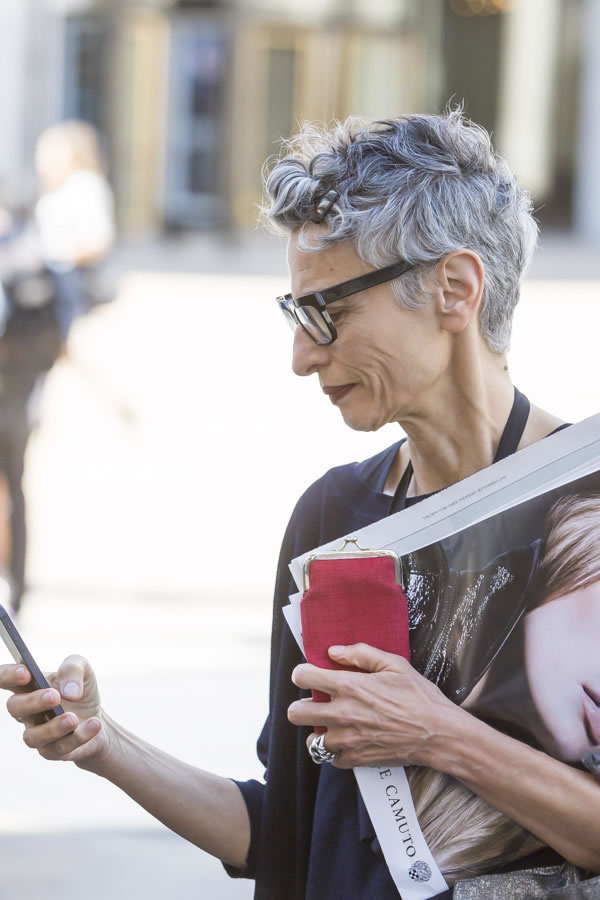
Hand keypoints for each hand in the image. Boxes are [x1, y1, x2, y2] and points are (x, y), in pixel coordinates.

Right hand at [0, 656, 108, 767]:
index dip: (8, 675)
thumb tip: (69, 691)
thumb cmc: (82, 690)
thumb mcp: (82, 669)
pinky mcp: (53, 751)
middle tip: (54, 696)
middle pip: (14, 707)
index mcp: (29, 686)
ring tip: (73, 718)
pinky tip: (94, 724)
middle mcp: (28, 711)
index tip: (25, 672)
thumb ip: (72, 669)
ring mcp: (38, 733)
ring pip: (33, 737)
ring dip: (54, 727)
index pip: (6, 679)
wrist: (98, 720)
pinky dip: (79, 736)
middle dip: (33, 702)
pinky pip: (59, 748)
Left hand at [287, 643, 456, 768]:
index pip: (302, 677)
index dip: (303, 674)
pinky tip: (350, 740)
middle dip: (303, 705)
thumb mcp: (393, 664)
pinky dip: (337, 750)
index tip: (312, 676)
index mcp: (349, 686)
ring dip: (320, 731)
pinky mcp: (356, 760)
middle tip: (319, 703)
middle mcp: (342, 714)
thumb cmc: (418, 696)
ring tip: (335, 725)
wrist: (438, 734)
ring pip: (311, 740)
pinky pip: (331, 758)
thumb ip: (360, 653)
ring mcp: (347, 740)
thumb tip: (333, 652)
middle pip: (295, 713)